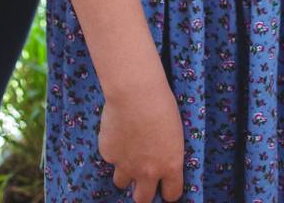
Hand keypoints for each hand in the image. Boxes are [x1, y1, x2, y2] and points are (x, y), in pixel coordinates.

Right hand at [99, 78, 184, 202]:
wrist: (134, 92)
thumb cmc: (161, 103)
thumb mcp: (174, 131)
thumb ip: (166, 152)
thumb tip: (159, 159)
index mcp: (170, 165)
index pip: (172, 194)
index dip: (169, 191)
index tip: (166, 186)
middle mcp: (148, 172)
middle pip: (143, 199)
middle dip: (143, 192)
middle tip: (143, 180)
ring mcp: (126, 166)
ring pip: (122, 182)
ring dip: (125, 171)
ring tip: (128, 151)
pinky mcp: (109, 156)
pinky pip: (110, 159)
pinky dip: (114, 149)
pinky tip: (118, 131)